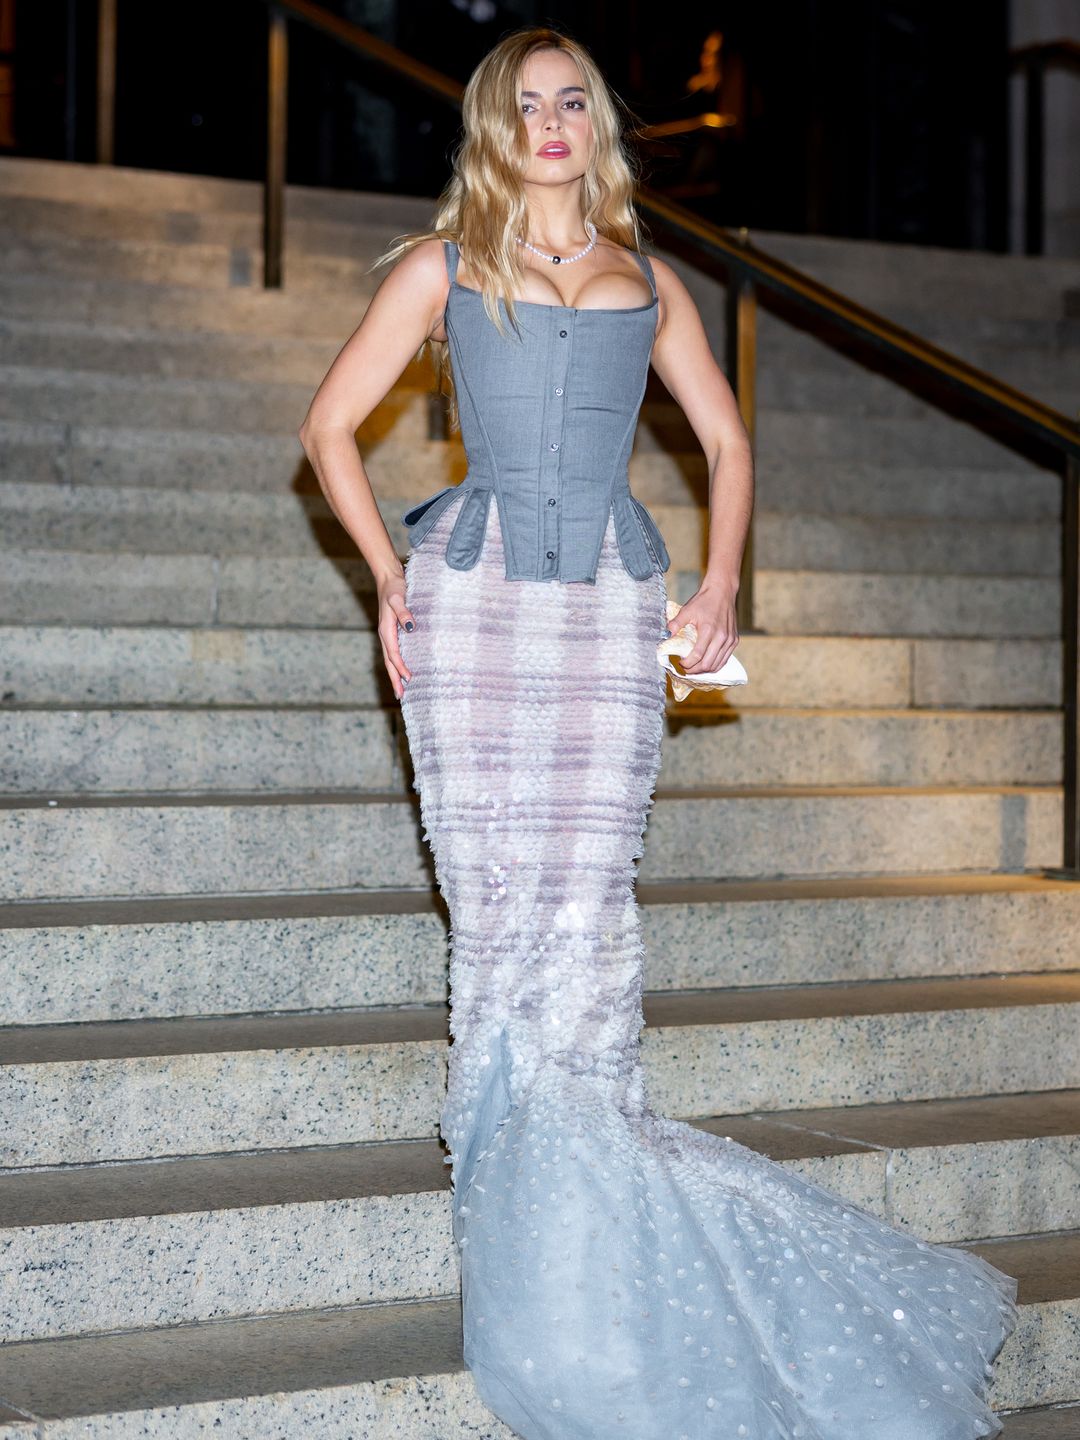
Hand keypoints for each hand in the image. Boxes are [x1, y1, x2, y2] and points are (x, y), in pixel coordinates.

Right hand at [378, 575, 413, 700]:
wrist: (389, 577)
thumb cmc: (395, 587)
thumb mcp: (399, 598)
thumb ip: (404, 613)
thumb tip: (410, 628)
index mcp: (386, 630)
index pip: (394, 654)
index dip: (401, 667)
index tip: (410, 679)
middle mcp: (385, 635)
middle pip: (389, 662)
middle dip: (395, 679)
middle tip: (401, 696)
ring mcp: (388, 634)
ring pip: (390, 659)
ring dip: (395, 674)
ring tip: (401, 689)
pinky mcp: (393, 631)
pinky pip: (394, 652)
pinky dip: (397, 664)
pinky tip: (403, 669)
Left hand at [669, 579, 738, 673]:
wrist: (722, 591)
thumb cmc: (704, 600)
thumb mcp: (687, 610)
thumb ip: (675, 624)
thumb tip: (664, 636)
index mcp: (709, 630)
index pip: (697, 656)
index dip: (687, 664)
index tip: (680, 663)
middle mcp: (722, 637)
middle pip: (707, 664)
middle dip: (694, 670)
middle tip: (685, 669)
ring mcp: (730, 640)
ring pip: (717, 665)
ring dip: (704, 670)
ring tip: (694, 668)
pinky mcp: (734, 640)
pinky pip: (725, 659)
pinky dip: (715, 665)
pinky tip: (706, 664)